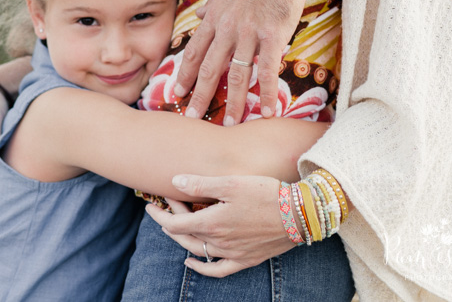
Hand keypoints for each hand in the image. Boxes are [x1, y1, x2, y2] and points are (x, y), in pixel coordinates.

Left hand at [145, 174, 293, 276]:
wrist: (300, 213)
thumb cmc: (266, 193)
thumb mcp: (231, 183)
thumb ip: (201, 184)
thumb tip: (174, 182)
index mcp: (212, 222)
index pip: (175, 224)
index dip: (160, 215)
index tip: (151, 204)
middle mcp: (219, 241)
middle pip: (184, 236)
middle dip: (169, 221)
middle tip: (162, 207)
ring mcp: (232, 253)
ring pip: (197, 250)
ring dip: (182, 239)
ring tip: (173, 226)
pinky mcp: (246, 260)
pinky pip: (218, 270)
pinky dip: (201, 267)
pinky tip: (190, 261)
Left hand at [173, 0, 304, 124]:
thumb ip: (211, 7)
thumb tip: (198, 16)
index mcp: (214, 19)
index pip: (193, 53)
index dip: (183, 75)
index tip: (176, 93)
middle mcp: (226, 30)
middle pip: (209, 69)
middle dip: (199, 95)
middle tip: (192, 117)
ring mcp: (249, 34)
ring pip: (237, 75)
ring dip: (233, 102)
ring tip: (230, 124)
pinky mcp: (273, 36)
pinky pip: (268, 71)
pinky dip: (267, 93)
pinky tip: (268, 110)